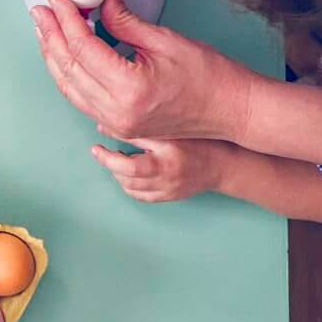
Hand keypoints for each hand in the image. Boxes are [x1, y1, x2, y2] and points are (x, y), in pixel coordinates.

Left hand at [30, 0, 261, 142]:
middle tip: (41, 11)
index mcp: (129, 89)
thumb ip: (123, 21)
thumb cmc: (210, 78)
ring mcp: (115, 124)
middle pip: (69, 69)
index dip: (66, 21)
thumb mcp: (164, 40)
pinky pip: (80, 99)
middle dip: (51, 37)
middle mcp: (117, 112)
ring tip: (45, 30)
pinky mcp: (118, 126)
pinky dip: (68, 75)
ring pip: (69, 87)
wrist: (233, 110)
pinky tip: (63, 56)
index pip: (83, 49)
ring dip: (54, 57)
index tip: (58, 1)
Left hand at [90, 136, 234, 202]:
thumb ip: (142, 126)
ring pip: (130, 186)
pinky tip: (127, 175)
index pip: (131, 147)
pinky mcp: (169, 197)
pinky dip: (128, 186)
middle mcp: (168, 172)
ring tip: (116, 160)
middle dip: (109, 161)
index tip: (96, 140)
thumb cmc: (199, 140)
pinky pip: (140, 196)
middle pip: (127, 172)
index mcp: (169, 150)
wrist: (224, 165)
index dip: (110, 145)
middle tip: (102, 152)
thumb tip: (105, 124)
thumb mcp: (173, 127)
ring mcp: (168, 188)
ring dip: (117, 173)